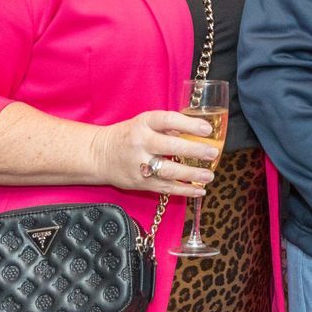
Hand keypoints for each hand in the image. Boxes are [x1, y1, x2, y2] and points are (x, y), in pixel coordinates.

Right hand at [89, 111, 218, 198]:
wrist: (98, 155)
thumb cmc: (128, 135)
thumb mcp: (144, 123)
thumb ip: (167, 127)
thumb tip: (197, 132)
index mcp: (143, 123)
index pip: (168, 121)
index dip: (189, 124)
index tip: (207, 129)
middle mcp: (141, 143)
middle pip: (171, 147)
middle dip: (195, 151)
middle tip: (213, 153)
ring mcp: (139, 164)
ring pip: (169, 171)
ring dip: (192, 175)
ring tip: (210, 175)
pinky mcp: (140, 183)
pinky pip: (165, 188)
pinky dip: (184, 190)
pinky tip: (199, 190)